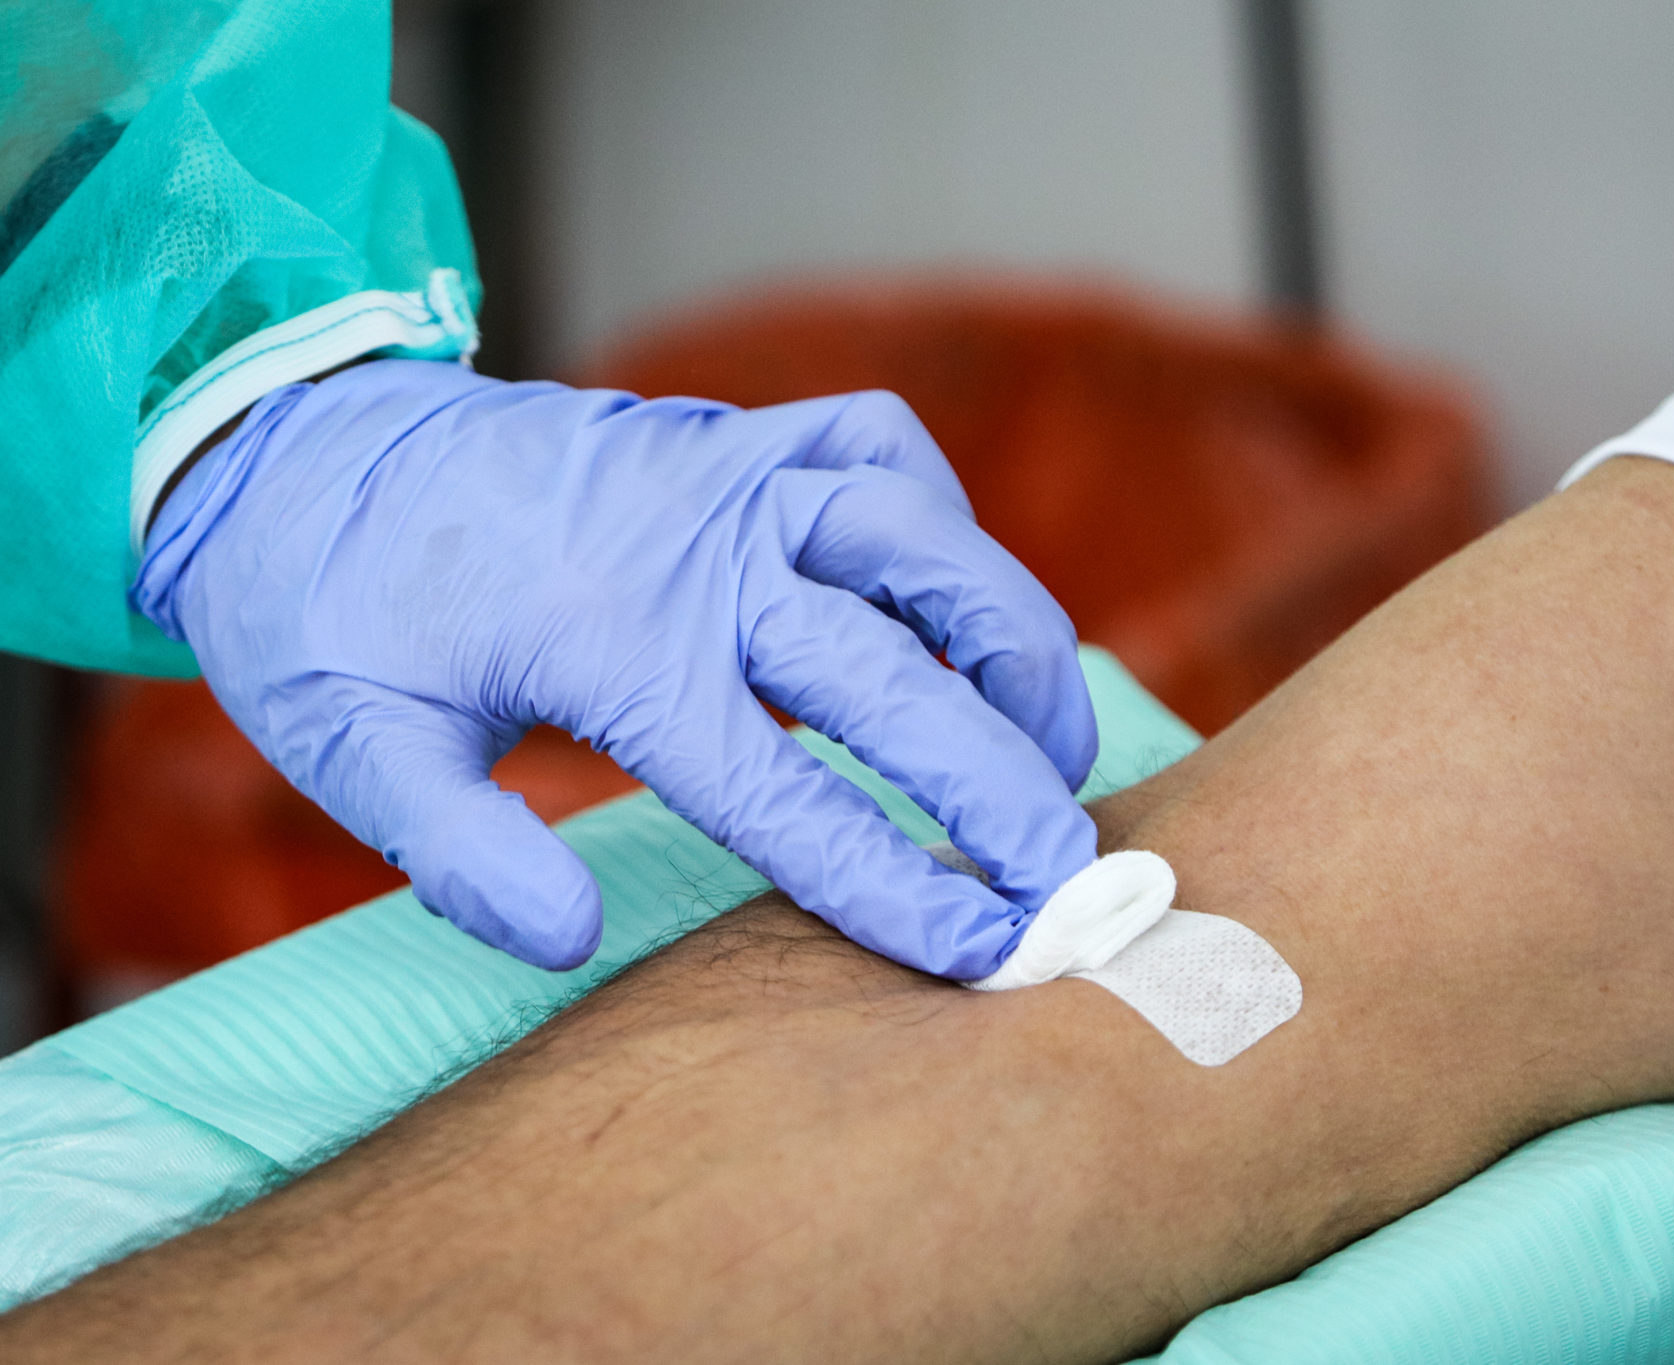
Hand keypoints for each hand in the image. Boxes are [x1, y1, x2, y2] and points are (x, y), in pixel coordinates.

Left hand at [132, 359, 1098, 975]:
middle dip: (1003, 786)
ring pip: (926, 542)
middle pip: (899, 677)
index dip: (898, 884)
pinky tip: (948, 593)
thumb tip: (571, 941)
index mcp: (612, 645)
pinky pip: (878, 445)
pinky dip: (938, 516)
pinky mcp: (734, 431)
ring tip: (1056, 739)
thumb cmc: (323, 605)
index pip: (790, 793)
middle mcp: (699, 549)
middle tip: (1073, 872)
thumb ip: (459, 850)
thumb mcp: (348, 744)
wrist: (298, 439)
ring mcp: (728, 473)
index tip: (984, 949)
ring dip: (1011, 641)